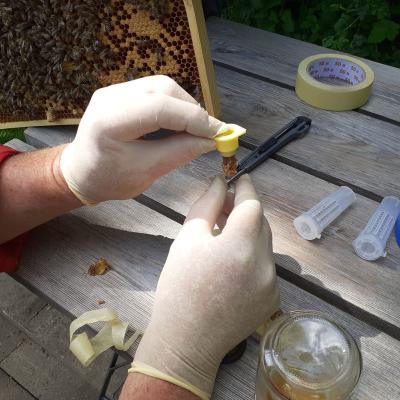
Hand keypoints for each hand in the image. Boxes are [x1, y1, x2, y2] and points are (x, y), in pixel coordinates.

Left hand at [60, 75, 222, 203]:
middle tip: (210, 134)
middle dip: (192, 111)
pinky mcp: (123, 92)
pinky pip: (157, 90)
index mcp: (110, 121)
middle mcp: (111, 96)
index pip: (160, 107)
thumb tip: (210, 141)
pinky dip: (175, 105)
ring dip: (186, 106)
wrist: (80, 171)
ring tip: (196, 130)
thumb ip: (179, 153)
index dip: (194, 119)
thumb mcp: (145, 172)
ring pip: (163, 86)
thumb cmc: (108, 179)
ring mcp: (116, 90)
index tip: (218, 134)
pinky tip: (181, 122)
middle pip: (164, 89)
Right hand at [131, 175, 279, 398]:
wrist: (187, 340)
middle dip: (245, 211)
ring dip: (248, 234)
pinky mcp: (273, 298)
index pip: (253, 205)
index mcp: (240, 247)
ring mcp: (272, 284)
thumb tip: (220, 183)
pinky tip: (231, 266)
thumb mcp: (187, 240)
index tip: (240, 179)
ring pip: (264, 245)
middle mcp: (263, 264)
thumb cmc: (179, 287)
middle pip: (261, 223)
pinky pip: (265, 266)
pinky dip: (252, 257)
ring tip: (224, 236)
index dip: (247, 188)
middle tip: (224, 208)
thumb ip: (207, 205)